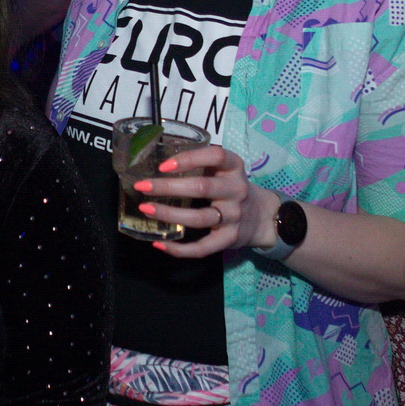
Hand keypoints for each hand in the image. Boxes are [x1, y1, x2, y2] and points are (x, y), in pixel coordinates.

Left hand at [133, 144, 279, 258]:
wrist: (262, 216)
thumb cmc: (232, 188)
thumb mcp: (225, 170)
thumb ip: (202, 165)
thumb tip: (158, 166)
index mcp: (234, 168)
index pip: (216, 156)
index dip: (189, 159)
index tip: (163, 166)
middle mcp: (236, 190)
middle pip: (202, 187)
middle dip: (168, 187)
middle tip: (142, 187)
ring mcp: (234, 216)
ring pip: (199, 217)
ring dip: (169, 214)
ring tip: (147, 209)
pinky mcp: (230, 239)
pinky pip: (203, 247)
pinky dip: (179, 249)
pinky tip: (160, 243)